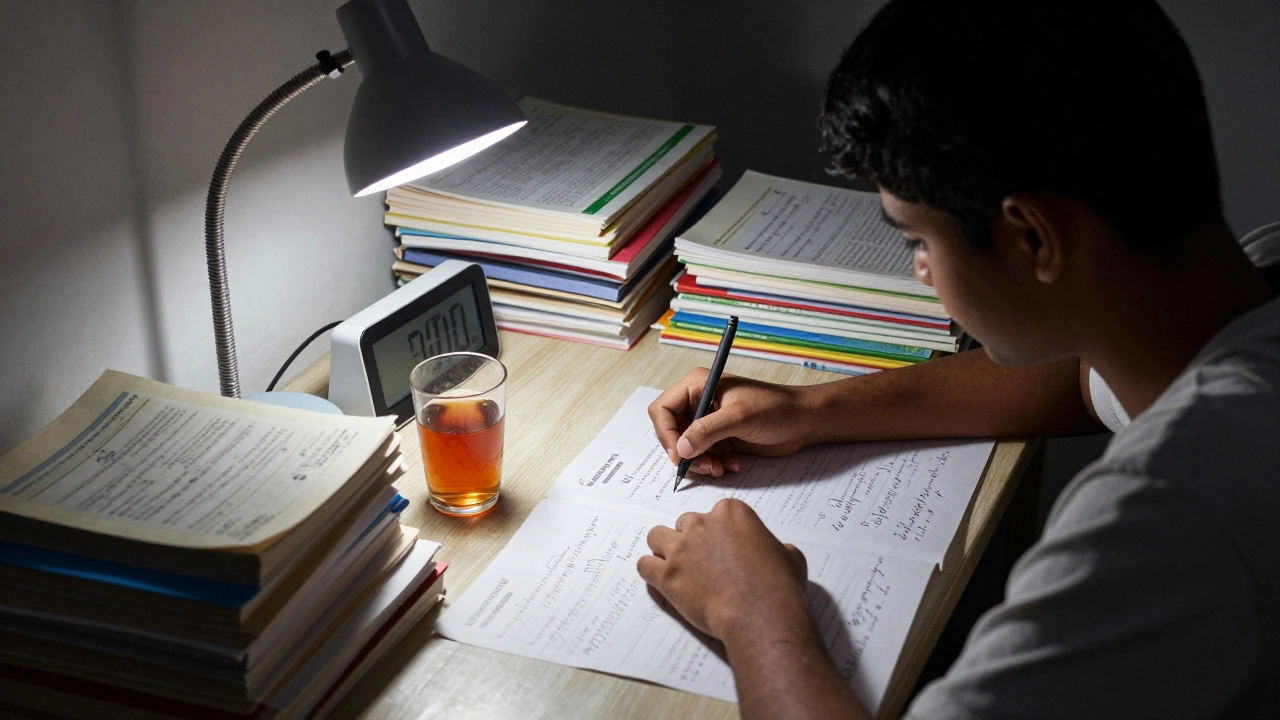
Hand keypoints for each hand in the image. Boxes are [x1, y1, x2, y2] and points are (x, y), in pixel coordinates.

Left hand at [637, 498, 809, 640]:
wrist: (760, 613)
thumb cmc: (777, 586)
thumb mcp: (790, 557)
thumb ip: (776, 547)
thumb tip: (778, 552)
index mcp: (732, 513)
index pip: (716, 513)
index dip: (718, 532)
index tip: (723, 547)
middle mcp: (702, 524)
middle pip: (685, 523)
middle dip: (691, 540)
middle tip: (702, 562)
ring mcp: (681, 548)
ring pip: (657, 537)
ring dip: (664, 549)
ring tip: (675, 567)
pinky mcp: (666, 574)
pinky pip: (644, 565)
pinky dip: (650, 572)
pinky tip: (659, 580)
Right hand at [648, 369, 815, 476]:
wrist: (803, 421)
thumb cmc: (775, 409)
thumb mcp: (739, 418)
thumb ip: (706, 432)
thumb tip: (680, 450)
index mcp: (698, 385)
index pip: (662, 410)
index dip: (666, 434)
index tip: (679, 456)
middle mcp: (699, 402)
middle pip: (671, 432)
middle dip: (685, 453)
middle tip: (705, 466)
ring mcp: (708, 421)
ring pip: (686, 448)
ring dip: (701, 463)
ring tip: (721, 468)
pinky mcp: (719, 438)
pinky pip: (703, 456)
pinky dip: (714, 464)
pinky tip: (733, 464)